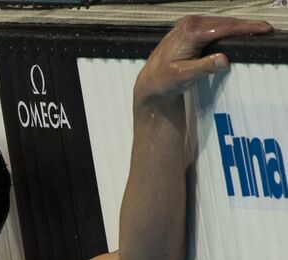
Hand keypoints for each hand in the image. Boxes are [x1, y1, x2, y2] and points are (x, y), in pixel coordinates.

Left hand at [134, 16, 272, 105]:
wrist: (150, 81)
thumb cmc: (164, 80)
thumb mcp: (184, 76)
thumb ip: (203, 67)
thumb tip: (224, 59)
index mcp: (190, 33)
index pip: (223, 28)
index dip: (245, 28)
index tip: (263, 29)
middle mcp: (190, 24)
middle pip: (224, 22)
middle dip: (245, 25)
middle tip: (265, 29)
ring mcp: (189, 24)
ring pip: (219, 22)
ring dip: (237, 26)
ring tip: (256, 29)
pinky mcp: (189, 28)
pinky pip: (212, 26)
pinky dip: (227, 28)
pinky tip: (237, 31)